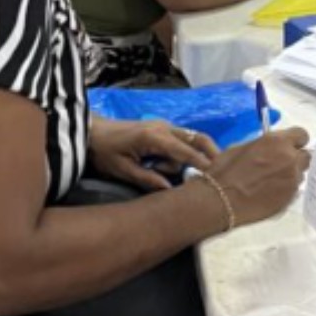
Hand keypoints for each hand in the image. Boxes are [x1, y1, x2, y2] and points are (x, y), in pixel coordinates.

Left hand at [89, 117, 218, 191]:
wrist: (92, 132)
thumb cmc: (105, 152)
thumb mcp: (123, 170)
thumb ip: (148, 179)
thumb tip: (170, 189)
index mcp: (154, 137)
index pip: (185, 152)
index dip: (202, 164)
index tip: (216, 175)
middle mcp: (164, 128)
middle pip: (197, 138)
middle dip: (211, 152)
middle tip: (223, 167)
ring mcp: (164, 126)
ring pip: (192, 139)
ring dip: (193, 156)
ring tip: (183, 173)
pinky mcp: (162, 129)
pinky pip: (182, 139)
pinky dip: (188, 151)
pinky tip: (183, 165)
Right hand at [205, 128, 311, 227]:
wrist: (221, 199)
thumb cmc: (226, 172)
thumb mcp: (244, 147)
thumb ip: (266, 146)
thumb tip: (273, 148)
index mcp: (278, 142)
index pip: (302, 135)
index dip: (296, 141)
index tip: (290, 145)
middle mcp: (290, 159)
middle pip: (306, 156)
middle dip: (296, 159)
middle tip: (282, 164)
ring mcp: (292, 179)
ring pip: (300, 174)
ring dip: (291, 175)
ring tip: (272, 181)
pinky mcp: (290, 198)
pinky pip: (294, 190)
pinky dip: (286, 190)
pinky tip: (270, 193)